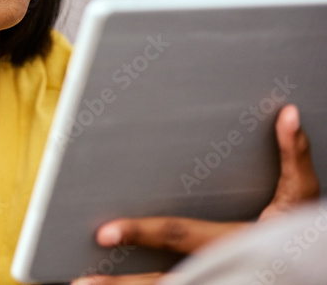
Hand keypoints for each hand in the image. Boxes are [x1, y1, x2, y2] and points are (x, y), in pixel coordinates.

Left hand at [72, 104, 319, 284]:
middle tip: (81, 282)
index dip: (142, 232)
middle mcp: (223, 272)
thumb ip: (293, 159)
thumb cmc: (306, 238)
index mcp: (235, 242)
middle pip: (164, 282)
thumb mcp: (303, 200)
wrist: (316, 275)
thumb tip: (287, 115)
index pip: (180, 235)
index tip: (105, 232)